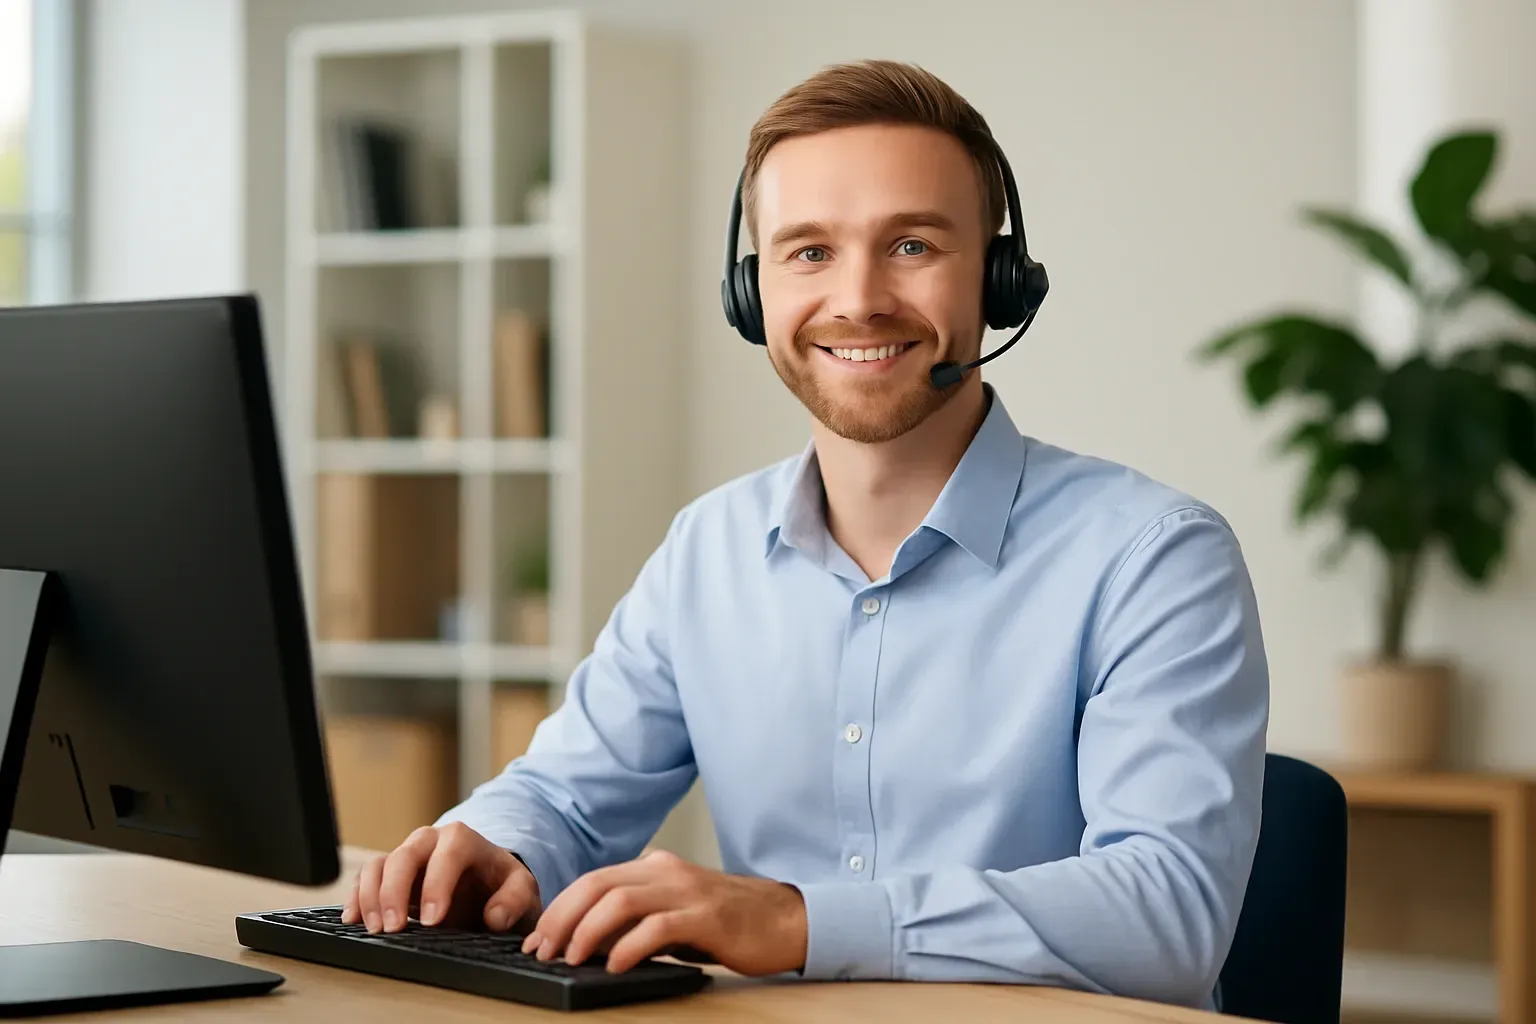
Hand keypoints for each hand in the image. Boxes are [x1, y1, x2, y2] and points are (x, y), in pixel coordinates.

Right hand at [341, 822, 540, 934]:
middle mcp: (430, 841)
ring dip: (372, 896)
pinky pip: (365, 878)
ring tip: (376, 929)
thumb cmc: (500, 885)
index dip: (437, 885)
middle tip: (394, 928)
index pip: (448, 854)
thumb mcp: (521, 889)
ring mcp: (406, 856)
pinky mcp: (389, 874)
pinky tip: (354, 920)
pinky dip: (357, 897)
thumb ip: (516, 900)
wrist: (485, 884)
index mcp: (463, 840)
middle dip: (395, 892)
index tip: (432, 920)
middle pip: (405, 856)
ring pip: (379, 865)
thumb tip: (495, 917)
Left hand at [521, 849, 806, 975]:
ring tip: (572, 959)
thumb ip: (637, 920)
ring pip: (619, 901)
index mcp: (655, 868)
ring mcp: (686, 890)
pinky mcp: (706, 916)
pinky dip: (628, 946)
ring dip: (586, 931)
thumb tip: (588, 943)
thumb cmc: (728, 922)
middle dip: (562, 918)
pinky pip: (656, 927)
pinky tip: (616, 966)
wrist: (786, 919)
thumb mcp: (675, 915)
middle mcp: (666, 872)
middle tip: (543, 950)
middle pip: (597, 884)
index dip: (559, 909)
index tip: (537, 939)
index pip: (593, 880)